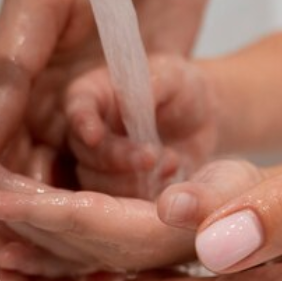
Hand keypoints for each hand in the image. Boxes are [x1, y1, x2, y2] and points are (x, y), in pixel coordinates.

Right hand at [0, 0, 220, 280]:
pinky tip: (145, 267)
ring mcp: (107, 127)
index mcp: (18, 94)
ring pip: (91, 212)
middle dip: (44, 269)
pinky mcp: (156, 127)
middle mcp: (56, 119)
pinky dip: (140, 230)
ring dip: (89, 263)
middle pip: (42, 211)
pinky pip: (143, 191)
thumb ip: (9, 64)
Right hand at [66, 53, 219, 196]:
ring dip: (133, 180)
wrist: (203, 120)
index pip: (78, 106)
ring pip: (98, 183)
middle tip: (152, 155)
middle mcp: (92, 131)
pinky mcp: (120, 189)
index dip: (82, 122)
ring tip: (171, 162)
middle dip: (117, 158)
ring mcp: (103, 163)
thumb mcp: (173, 77)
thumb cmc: (181, 89)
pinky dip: (146, 196)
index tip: (93, 135)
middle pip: (85, 152)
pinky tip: (172, 177)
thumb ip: (152, 84)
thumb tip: (125, 101)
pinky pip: (121, 203)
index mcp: (95, 95)